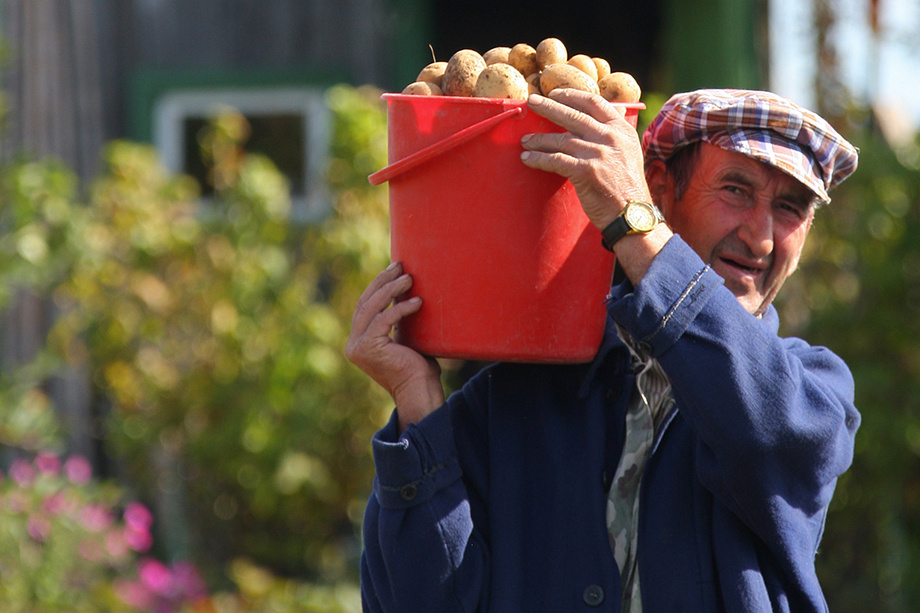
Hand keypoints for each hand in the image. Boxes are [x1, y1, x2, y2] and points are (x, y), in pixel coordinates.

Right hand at [346, 262, 444, 430]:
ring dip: (391, 289)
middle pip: (365, 302)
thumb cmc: (418, 368)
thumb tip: (403, 292)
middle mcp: (353, 344)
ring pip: (373, 307)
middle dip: (383, 281)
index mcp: (359, 341)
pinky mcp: (369, 347)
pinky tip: (417, 302)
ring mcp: (358, 346)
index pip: (365, 305)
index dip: (378, 284)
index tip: (395, 268)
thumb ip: (397, 320)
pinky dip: (401, 308)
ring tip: (409, 278)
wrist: (419, 392)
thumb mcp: (405, 337)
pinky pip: (385, 319)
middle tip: (401, 265)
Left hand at [519, 89, 651, 229]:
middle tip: (531, 102)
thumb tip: (616, 109)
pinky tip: (527, 158)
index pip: (593, 102)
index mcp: (621, 129)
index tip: (554, 93)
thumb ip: (617, 132)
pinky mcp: (586, 171)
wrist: (632, 215)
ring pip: (561, 139)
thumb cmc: (628, 187)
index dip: (571, 95)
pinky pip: (555, 160)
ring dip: (539, 139)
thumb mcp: (630, 151)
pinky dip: (538, 159)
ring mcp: (598, 153)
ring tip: (525, 140)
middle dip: (549, 107)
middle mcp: (610, 137)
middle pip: (573, 115)